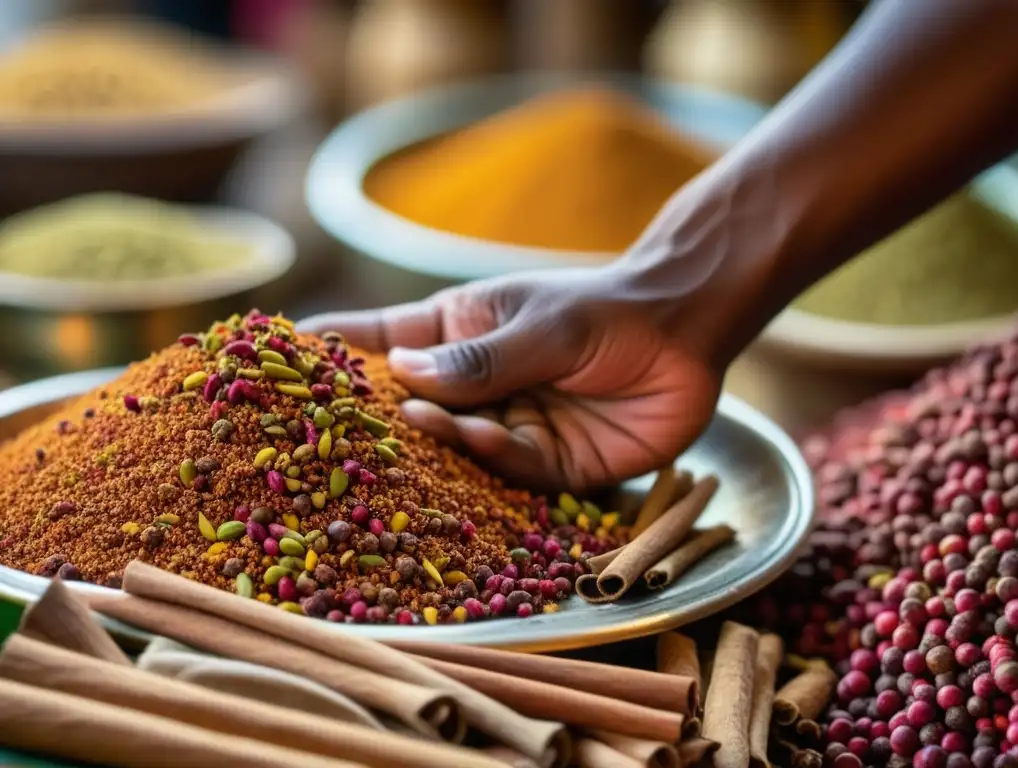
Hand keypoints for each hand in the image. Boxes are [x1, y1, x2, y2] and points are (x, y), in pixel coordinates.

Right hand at [297, 267, 721, 492]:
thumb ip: (479, 360)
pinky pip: (505, 471)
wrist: (684, 332)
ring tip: (407, 428)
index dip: (328, 353)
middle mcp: (470, 388)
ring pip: (450, 448)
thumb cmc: (601, 310)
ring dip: (430, 441)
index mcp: (454, 337)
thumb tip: (403, 380)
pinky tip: (478, 437)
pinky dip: (489, 456)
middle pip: (404, 408)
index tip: (271, 359)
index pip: (378, 343)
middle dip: (367, 418)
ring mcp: (504, 428)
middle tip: (322, 428)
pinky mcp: (544, 467)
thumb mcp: (536, 325)